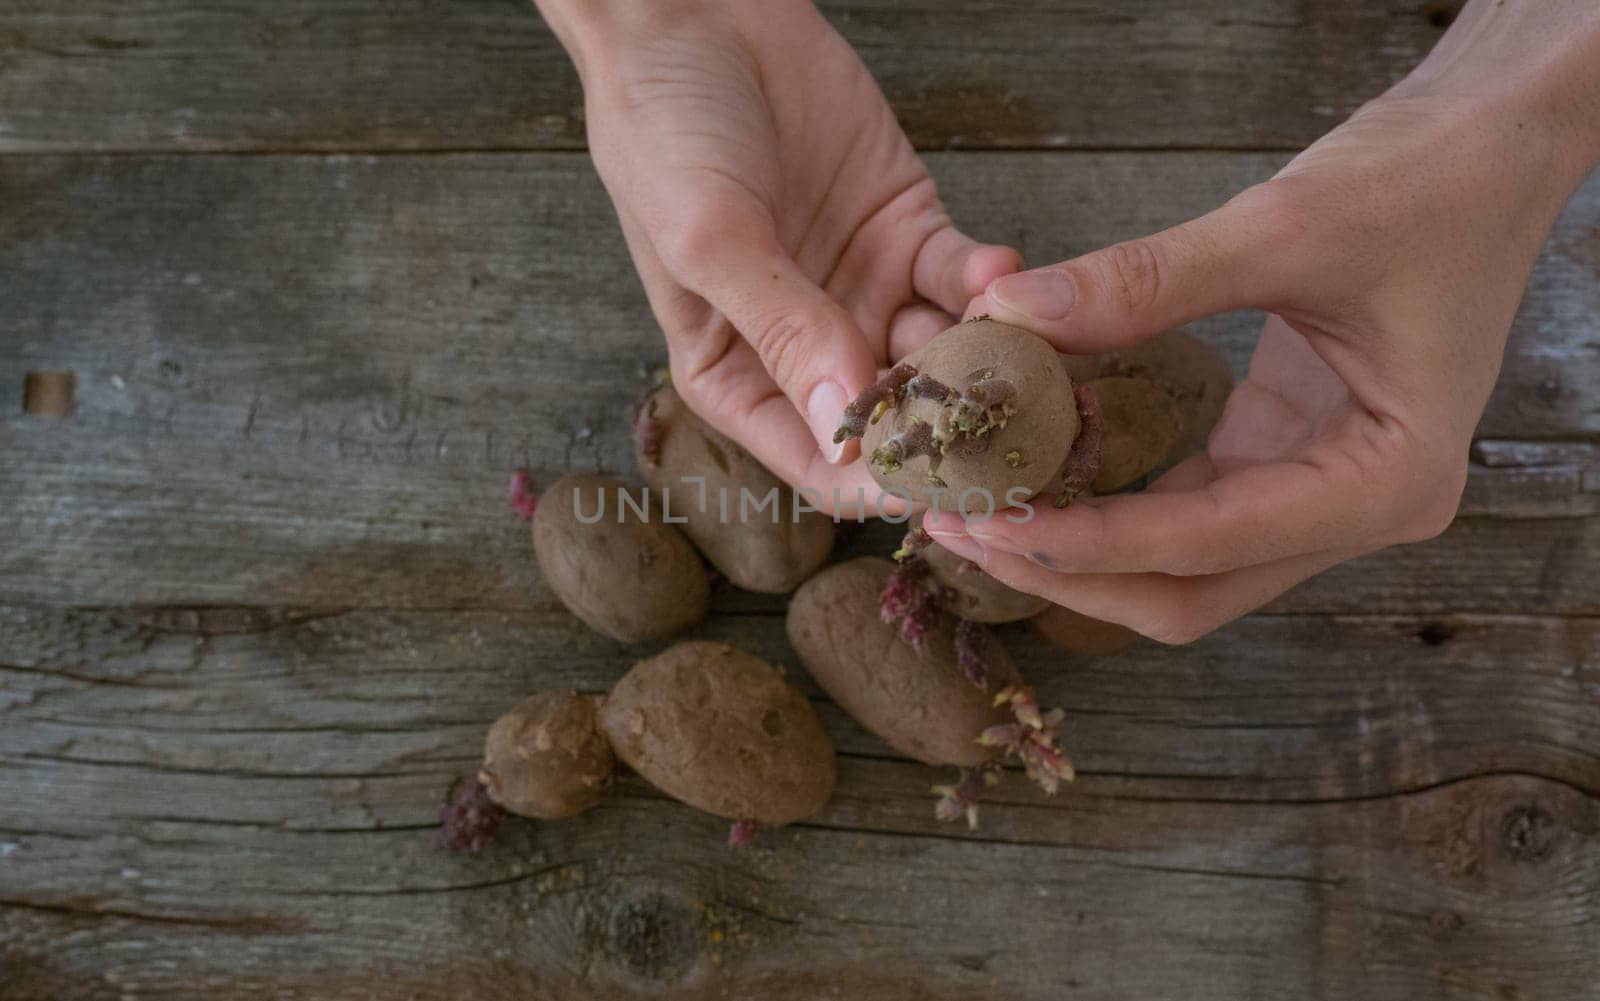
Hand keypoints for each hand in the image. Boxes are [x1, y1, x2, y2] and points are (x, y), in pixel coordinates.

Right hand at [538, 0, 1019, 505]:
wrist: (694, 18)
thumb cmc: (666, 133)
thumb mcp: (709, 238)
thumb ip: (781, 330)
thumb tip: (843, 424)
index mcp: (739, 377)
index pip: (819, 462)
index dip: (880, 484)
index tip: (942, 485)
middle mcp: (808, 349)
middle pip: (896, 420)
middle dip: (951, 426)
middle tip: (1005, 420)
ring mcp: (866, 292)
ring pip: (943, 353)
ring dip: (983, 355)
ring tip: (1012, 342)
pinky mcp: (909, 232)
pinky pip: (962, 278)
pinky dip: (988, 281)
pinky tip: (997, 270)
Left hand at [926, 0, 1599, 642]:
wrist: (1491, 146)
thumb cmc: (1426, 181)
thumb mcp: (1283, 225)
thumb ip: (1145, 281)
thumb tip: (1009, 318)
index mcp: (1388, 480)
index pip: (1207, 544)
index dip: (1087, 542)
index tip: (985, 520)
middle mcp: (1363, 510)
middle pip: (1190, 591)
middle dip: (1069, 572)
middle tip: (957, 530)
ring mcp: (1328, 493)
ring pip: (1185, 568)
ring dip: (1082, 552)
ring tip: (977, 513)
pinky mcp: (1294, 459)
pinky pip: (1190, 512)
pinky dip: (1113, 506)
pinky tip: (1040, 474)